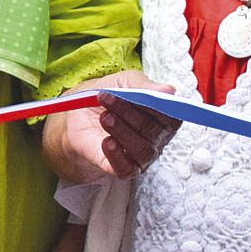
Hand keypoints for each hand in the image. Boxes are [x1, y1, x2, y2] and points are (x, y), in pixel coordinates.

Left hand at [43, 71, 177, 186]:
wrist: (78, 115)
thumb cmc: (109, 96)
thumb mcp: (123, 82)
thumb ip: (144, 86)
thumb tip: (168, 91)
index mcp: (163, 118)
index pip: (172, 117)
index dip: (155, 105)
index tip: (135, 93)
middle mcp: (156, 139)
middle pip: (153, 131)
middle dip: (129, 112)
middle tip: (107, 98)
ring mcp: (141, 156)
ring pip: (142, 149)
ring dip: (121, 131)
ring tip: (104, 117)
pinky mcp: (124, 169)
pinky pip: (127, 169)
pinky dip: (117, 156)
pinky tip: (106, 141)